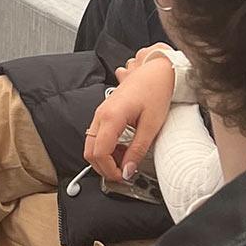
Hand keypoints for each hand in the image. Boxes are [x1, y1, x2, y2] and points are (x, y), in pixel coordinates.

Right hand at [85, 44, 175, 182]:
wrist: (156, 69)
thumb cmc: (156, 90)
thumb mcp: (152, 125)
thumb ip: (138, 150)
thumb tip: (128, 170)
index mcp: (111, 117)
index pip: (99, 153)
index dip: (109, 170)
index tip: (123, 177)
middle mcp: (101, 114)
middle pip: (89, 151)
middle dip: (103, 167)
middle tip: (122, 174)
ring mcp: (101, 112)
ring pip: (91, 144)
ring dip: (105, 158)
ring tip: (126, 160)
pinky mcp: (105, 111)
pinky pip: (97, 135)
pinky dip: (106, 148)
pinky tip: (123, 148)